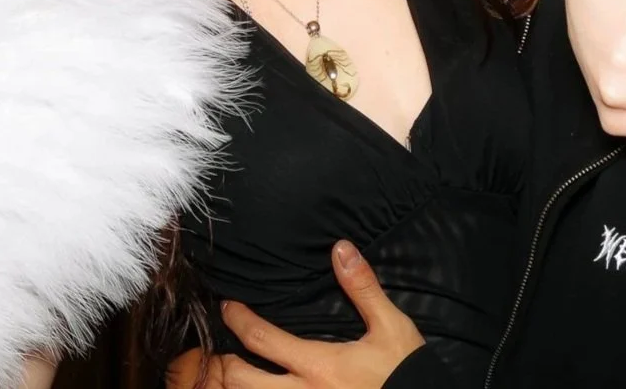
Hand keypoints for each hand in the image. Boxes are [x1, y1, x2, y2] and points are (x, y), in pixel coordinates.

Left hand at [201, 241, 424, 387]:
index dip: (238, 321)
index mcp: (318, 365)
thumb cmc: (404, 371)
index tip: (228, 307)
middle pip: (241, 381)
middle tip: (220, 348)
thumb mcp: (391, 326)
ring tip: (234, 371)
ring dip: (235, 387)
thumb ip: (363, 288)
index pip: (261, 340)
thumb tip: (341, 249)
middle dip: (223, 364)